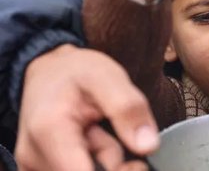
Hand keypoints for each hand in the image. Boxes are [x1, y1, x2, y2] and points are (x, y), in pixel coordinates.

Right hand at [15, 44, 158, 170]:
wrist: (49, 71)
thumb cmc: (75, 71)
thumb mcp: (108, 77)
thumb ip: (128, 108)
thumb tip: (148, 145)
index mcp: (49, 130)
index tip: (137, 164)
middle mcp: (35, 154)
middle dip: (115, 165)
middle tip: (125, 143)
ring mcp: (36, 164)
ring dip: (106, 162)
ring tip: (102, 133)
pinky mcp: (42, 168)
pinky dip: (96, 163)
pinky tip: (95, 143)